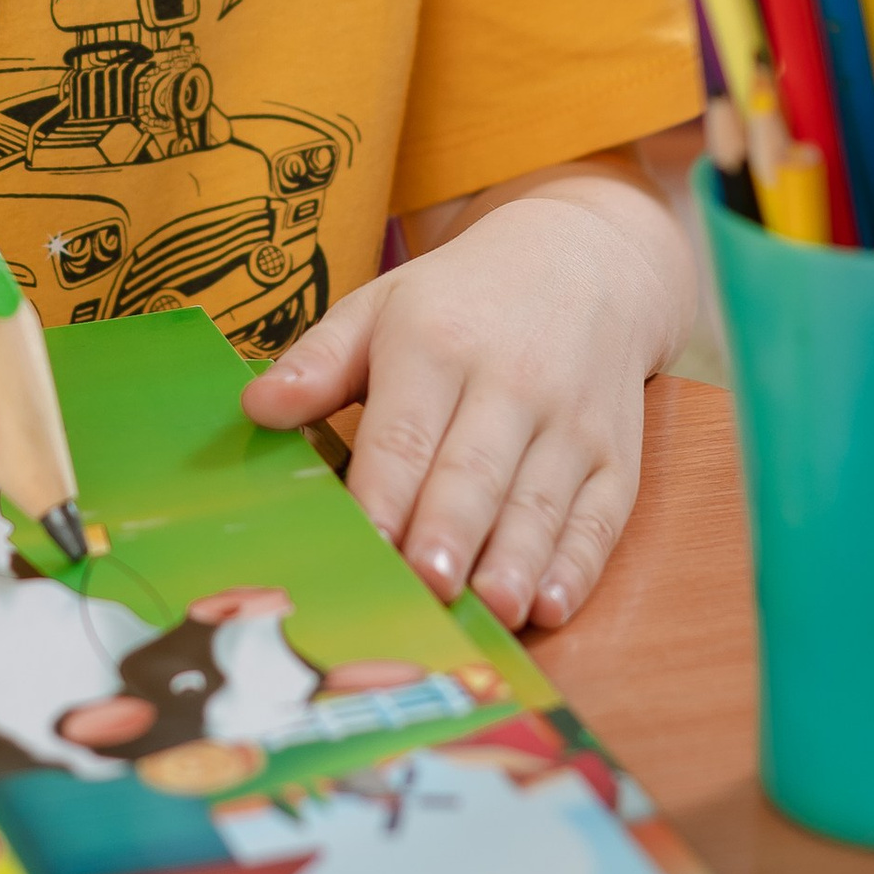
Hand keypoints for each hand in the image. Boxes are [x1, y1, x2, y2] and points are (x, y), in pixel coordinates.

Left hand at [239, 158, 695, 632]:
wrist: (586, 263)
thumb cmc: (460, 301)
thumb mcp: (380, 307)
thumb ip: (318, 363)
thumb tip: (256, 406)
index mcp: (437, 345)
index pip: (405, 431)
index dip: (386, 491)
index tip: (363, 544)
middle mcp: (511, 383)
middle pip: (476, 471)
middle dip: (451, 531)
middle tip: (427, 587)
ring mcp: (572, 424)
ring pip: (540, 502)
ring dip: (516, 561)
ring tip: (492, 610)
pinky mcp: (616, 458)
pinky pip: (600, 519)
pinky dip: (578, 566)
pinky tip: (551, 606)